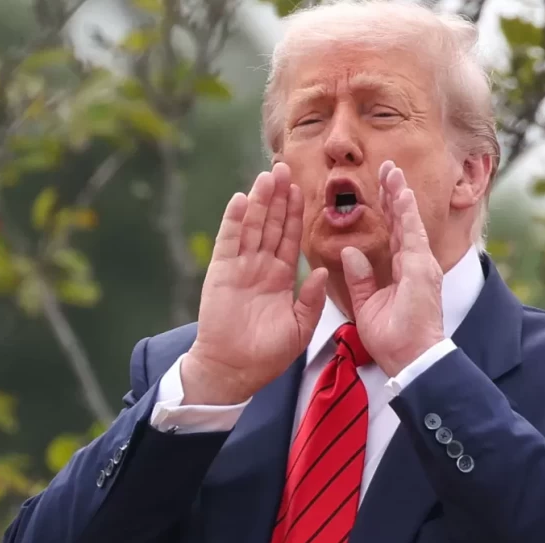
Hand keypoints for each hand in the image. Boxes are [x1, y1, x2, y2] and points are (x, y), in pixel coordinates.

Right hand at [182, 163, 328, 404]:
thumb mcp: (300, 327)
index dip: (296, 213)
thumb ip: (312, 299)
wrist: (234, 371)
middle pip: (271, 224)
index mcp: (280, 277)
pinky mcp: (221, 271)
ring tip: (268, 175)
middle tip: (285, 168)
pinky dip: (235, 219)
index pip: (290, 237)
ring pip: (252, 226)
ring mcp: (240, 267)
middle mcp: (260, 267)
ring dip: (260, 200)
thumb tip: (323, 271)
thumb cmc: (267, 355)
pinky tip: (242, 199)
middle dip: (279, 197)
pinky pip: (229, 240)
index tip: (303, 189)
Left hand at [340, 161, 445, 377]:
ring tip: (391, 170)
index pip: (395, 233)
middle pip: (403, 221)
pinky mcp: (421, 269)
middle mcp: (416, 264)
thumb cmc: (394, 341)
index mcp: (405, 271)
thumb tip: (349, 253)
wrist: (412, 360)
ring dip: (399, 194)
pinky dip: (406, 212)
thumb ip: (361, 278)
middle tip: (387, 168)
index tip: (381, 188)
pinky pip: (411, 234)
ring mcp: (421, 265)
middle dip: (394, 194)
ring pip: (408, 221)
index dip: (388, 210)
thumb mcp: (367, 306)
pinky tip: (400, 192)